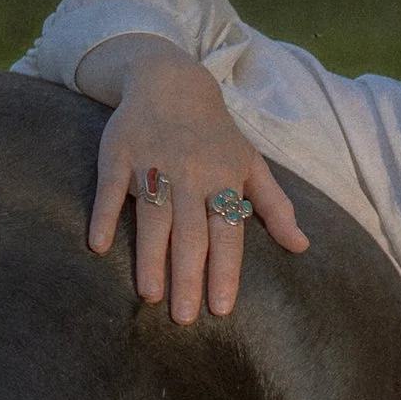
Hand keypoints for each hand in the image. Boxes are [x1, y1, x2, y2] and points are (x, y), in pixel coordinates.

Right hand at [81, 35, 306, 321]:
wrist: (171, 81)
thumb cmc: (215, 134)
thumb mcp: (250, 164)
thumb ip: (275, 207)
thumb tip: (302, 246)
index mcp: (223, 179)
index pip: (227, 232)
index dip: (225, 269)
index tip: (221, 309)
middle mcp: (190, 174)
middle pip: (190, 232)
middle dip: (188, 275)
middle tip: (184, 318)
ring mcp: (153, 162)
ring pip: (152, 215)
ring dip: (150, 256)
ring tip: (150, 295)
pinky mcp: (119, 152)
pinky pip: (110, 187)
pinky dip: (104, 214)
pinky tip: (98, 246)